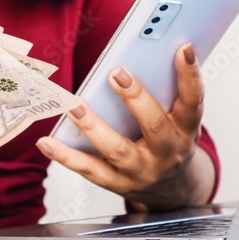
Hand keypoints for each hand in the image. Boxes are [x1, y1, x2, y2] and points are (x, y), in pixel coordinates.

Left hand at [36, 43, 214, 210]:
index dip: (190, 76)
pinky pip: (89, 169)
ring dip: (93, 125)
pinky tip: (46, 141)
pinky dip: (66, 156)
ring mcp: (142, 171)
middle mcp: (167, 153)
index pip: (193, 102)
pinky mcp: (118, 183)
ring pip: (117, 149)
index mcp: (185, 131)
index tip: (183, 48)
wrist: (172, 191)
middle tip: (117, 73)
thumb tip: (148, 53)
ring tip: (73, 104)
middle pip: (154, 125)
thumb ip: (170, 91)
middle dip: (136, 98)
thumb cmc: (170, 141)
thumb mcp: (179, 119)